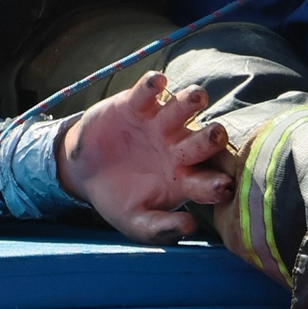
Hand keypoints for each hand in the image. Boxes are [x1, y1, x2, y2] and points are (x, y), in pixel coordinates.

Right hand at [55, 71, 230, 243]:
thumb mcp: (134, 221)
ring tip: (195, 97)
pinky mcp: (136, 105)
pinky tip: (158, 80)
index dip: (216, 185)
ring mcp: (159, 124)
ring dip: (190, 101)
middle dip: (210, 136)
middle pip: (203, 139)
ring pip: (182, 108)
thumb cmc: (117, 199)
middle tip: (215, 133)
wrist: (83, 172)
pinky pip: (148, 91)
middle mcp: (178, 148)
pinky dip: (152, 84)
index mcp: (184, 179)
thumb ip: (160, 228)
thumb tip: (190, 228)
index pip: (207, 182)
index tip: (224, 187)